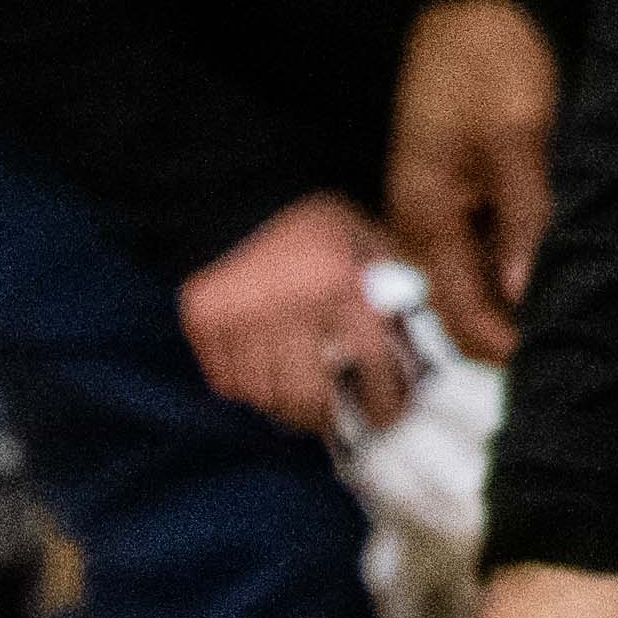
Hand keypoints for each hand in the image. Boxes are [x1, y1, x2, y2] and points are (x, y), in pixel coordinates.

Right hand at [178, 191, 410, 427]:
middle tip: (336, 420)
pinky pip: (228, 382)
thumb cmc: (314, 225)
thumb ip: (391, 290)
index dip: (383, 397)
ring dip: (285, 406)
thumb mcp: (367, 242)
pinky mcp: (204, 323)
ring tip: (300, 405)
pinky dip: (248, 388)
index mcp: (340, 284)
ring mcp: (242, 317)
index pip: (369, 361)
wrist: (241, 198)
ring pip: (265, 395)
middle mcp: (290, 306)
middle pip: (310, 394)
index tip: (387, 415)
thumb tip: (413, 348)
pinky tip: (264, 376)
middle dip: (326, 417)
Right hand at [392, 0, 565, 361]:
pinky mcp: (468, 177)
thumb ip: (523, 215)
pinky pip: (492, 236)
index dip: (503, 346)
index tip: (558, 362)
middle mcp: (427, 216)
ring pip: (482, 269)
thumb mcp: (518, 135)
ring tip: (583, 302)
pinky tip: (566, 252)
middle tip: (581, 338)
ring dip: (522, 288)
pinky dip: (524, 251)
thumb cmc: (494, 58)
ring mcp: (446, 197)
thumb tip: (525, 291)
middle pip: (467, 298)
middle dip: (515, 325)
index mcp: (426, 214)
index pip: (459, 311)